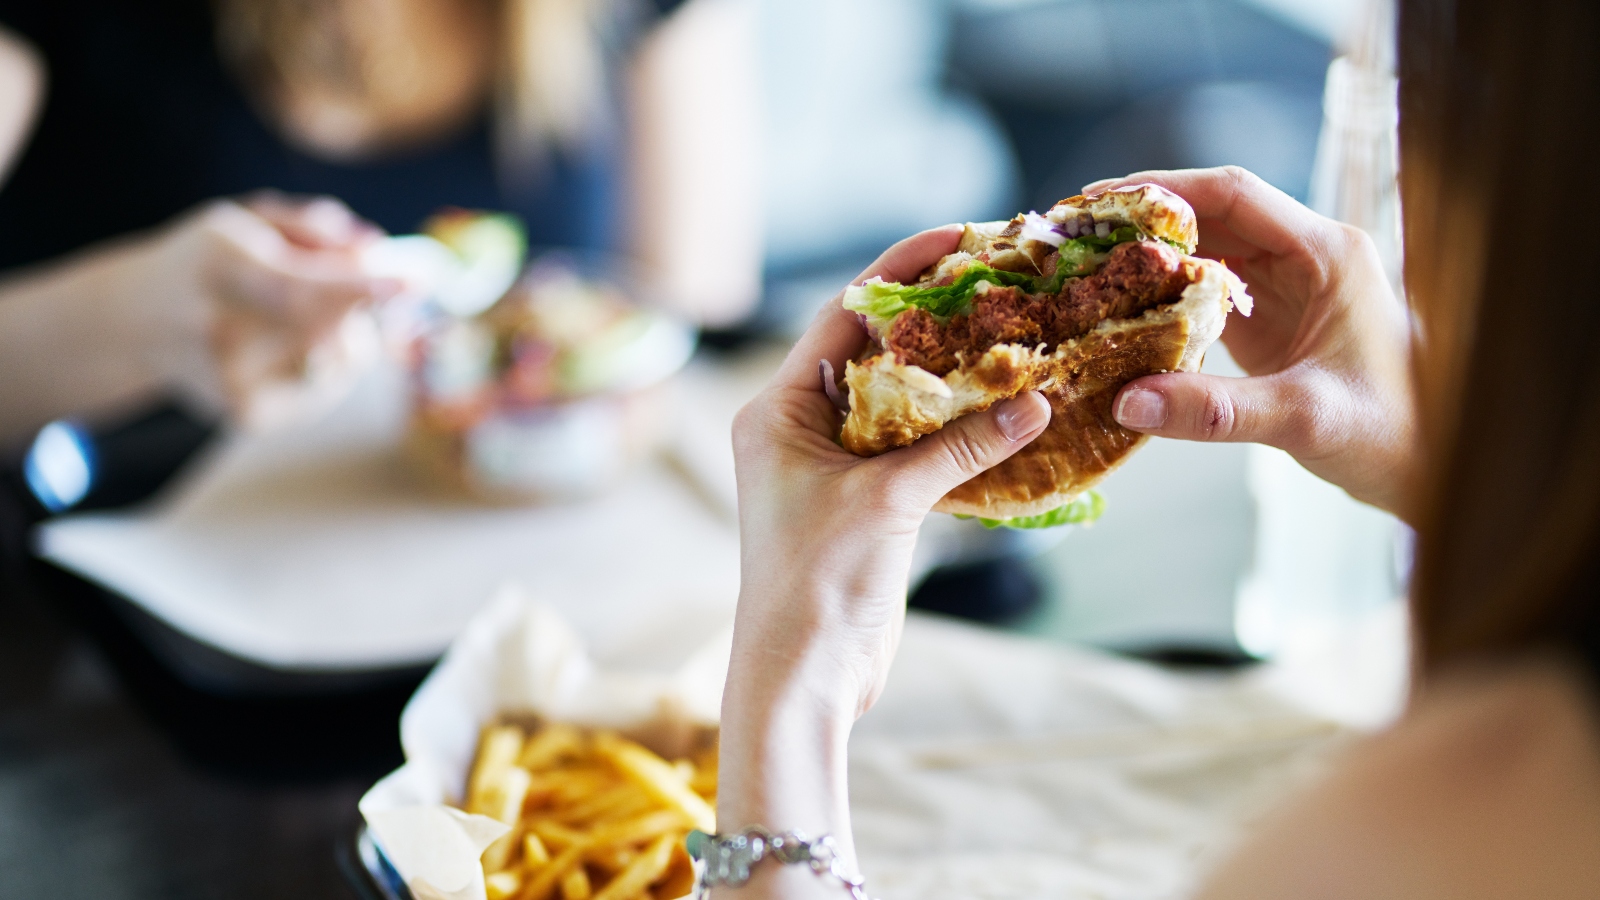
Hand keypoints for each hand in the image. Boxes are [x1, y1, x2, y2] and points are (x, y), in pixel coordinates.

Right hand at [140, 191, 399, 428]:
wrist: (137, 319)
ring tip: (309, 316)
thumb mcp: (250, 219)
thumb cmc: (211, 259)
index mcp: (218, 263)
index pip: (296, 288)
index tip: (413, 283)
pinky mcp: (245, 415)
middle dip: (367, 309)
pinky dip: (332, 365)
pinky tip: (295, 347)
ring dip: (351, 336)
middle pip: (327, 330)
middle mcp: (217, 327)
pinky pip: (327, 390)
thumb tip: (375, 249)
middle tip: (379, 290)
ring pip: (338, 362)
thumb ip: (314, 226)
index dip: (360, 290)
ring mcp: (229, 380)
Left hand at [717, 227, 1049, 883]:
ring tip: (1015, 338)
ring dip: (953, 377)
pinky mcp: (865, 502)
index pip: (844, 313)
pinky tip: (1006, 413)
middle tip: (1002, 284)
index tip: (959, 238)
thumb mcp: (889, 502)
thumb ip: (960, 445)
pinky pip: (915, 447)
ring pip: (901, 400)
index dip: (902, 272)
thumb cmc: (818, 584)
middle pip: (875, 350)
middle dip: (937, 320)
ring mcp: (833, 465)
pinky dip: (958, 431)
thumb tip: (1035, 399)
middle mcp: (800, 426)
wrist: (803, 676)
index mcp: (779, 409)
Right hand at [1089, 167, 1414, 513]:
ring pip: (1206, 253)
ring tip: (1083, 265)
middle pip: (1212, 216)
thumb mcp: (1304, 418)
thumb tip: (1127, 401)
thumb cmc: (1394, 433)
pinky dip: (1161, 299)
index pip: (1235, 194)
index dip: (1165, 190)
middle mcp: (1306, 258)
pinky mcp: (1271, 324)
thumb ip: (1216, 411)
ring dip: (1147, 258)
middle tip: (1074, 232)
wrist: (1436, 466)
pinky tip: (1117, 311)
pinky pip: (1206, 296)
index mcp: (1327, 253)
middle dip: (1142, 221)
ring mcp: (1287, 289)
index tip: (1102, 199)